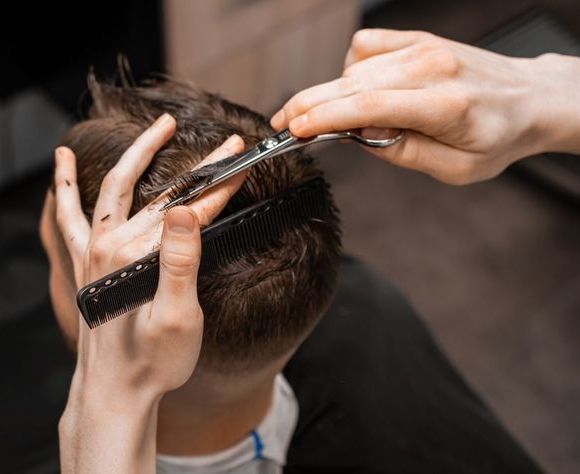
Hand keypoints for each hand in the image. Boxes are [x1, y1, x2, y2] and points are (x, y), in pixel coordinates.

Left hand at [51, 113, 245, 472]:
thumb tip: (188, 212)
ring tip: (158, 129)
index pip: (192, 209)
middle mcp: (110, 247)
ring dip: (138, 155)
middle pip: (164, 195)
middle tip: (227, 145)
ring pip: (117, 189)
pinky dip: (64, 187)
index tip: (244, 160)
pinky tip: (60, 163)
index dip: (222, 184)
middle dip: (200, 168)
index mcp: (138, 256)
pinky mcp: (85, 263)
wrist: (114, 391)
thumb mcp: (177, 318)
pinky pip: (68, 215)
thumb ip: (180, 262)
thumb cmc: (152, 362)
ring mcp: (93, 252)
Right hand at [271, 29, 579, 183]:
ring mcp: (423, 48)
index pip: (369, 106)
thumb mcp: (455, 169)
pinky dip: (350, 69)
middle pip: (351, 83)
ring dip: (332, 95)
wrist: (528, 98)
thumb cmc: (496, 137)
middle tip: (282, 124)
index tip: (294, 130)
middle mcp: (431, 68)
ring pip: (354, 69)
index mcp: (445, 105)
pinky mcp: (417, 39)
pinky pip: (365, 47)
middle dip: (308, 104)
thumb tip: (358, 136)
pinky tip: (355, 88)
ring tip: (330, 119)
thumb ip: (402, 152)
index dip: (324, 118)